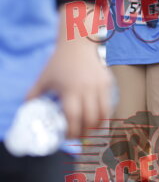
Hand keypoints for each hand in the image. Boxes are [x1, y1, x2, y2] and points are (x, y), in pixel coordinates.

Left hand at [27, 6, 111, 139]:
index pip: (74, 117)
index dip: (73, 131)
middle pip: (91, 118)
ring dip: (98, 125)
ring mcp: (100, 85)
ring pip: (104, 113)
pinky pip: (109, 103)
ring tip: (91, 130)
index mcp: (70, 90)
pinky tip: (98, 117)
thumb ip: (34, 94)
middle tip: (80, 137)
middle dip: (86, 132)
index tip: (68, 137)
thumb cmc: (60, 61)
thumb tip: (27, 109)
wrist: (79, 43)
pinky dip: (105, 113)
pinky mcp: (108, 82)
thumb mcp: (44, 78)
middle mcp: (87, 89)